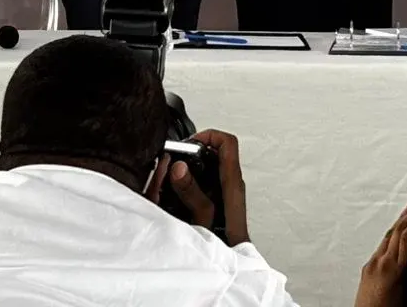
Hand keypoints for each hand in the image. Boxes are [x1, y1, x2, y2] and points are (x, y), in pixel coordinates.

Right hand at [173, 129, 249, 246]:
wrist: (234, 270)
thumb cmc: (227, 250)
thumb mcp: (204, 220)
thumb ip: (193, 194)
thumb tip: (179, 168)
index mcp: (232, 185)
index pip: (228, 143)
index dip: (208, 135)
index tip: (188, 144)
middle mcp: (232, 186)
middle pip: (215, 153)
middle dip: (191, 155)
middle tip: (174, 162)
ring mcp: (227, 194)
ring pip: (208, 168)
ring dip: (189, 170)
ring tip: (171, 179)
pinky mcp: (220, 203)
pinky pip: (205, 183)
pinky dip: (190, 183)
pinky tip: (178, 195)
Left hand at [353, 200, 406, 306]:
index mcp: (391, 271)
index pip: (405, 238)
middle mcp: (379, 263)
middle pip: (396, 230)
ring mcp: (372, 263)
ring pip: (389, 235)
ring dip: (402, 219)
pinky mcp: (368, 267)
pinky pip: (383, 244)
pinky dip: (394, 232)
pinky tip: (399, 230)